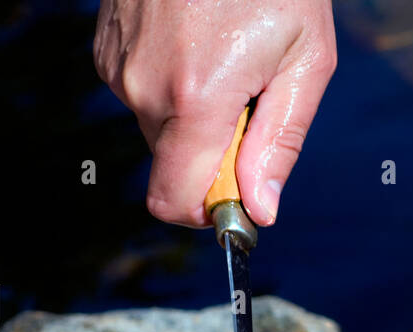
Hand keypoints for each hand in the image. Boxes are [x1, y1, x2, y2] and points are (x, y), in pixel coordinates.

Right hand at [94, 0, 336, 226]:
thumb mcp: (306, 61)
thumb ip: (279, 143)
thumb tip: (260, 210)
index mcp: (196, 98)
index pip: (173, 200)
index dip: (205, 212)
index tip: (236, 196)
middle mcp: (143, 88)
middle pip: (172, 166)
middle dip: (212, 152)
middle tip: (249, 97)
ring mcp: (117, 64)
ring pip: (158, 128)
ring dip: (193, 113)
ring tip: (224, 54)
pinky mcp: (106, 46)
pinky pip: (140, 92)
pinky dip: (171, 82)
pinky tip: (196, 38)